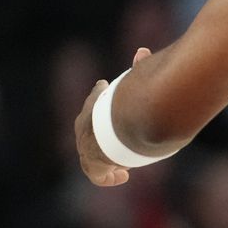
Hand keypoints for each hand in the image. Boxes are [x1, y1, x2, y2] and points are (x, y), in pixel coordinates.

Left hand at [73, 47, 151, 186]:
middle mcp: (85, 126)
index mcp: (94, 105)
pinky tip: (122, 177)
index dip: (101, 102)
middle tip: (116, 143)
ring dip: (105, 159)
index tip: (110, 103)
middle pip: (89, 131)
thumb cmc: (134, 99)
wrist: (124, 122)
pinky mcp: (93, 163)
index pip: (93, 102)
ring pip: (92, 154)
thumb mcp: (138, 80)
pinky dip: (108, 176)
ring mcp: (86, 146)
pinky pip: (98, 175)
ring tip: (121, 165)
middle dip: (101, 135)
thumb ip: (140, 68)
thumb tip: (142, 51)